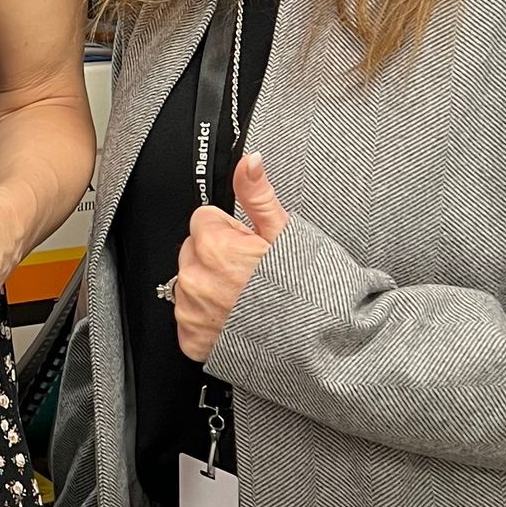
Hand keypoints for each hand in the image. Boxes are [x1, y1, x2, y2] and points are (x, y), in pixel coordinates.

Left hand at [173, 155, 288, 363]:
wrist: (315, 345)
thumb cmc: (305, 291)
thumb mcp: (284, 233)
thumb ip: (257, 194)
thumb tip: (248, 161)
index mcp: (213, 246)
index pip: (204, 220)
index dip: (231, 231)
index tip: (249, 246)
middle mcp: (194, 279)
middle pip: (195, 251)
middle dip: (218, 257)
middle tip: (252, 274)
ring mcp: (191, 311)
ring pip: (191, 283)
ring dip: (211, 287)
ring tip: (247, 298)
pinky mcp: (192, 339)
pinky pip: (190, 318)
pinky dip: (208, 320)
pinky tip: (236, 319)